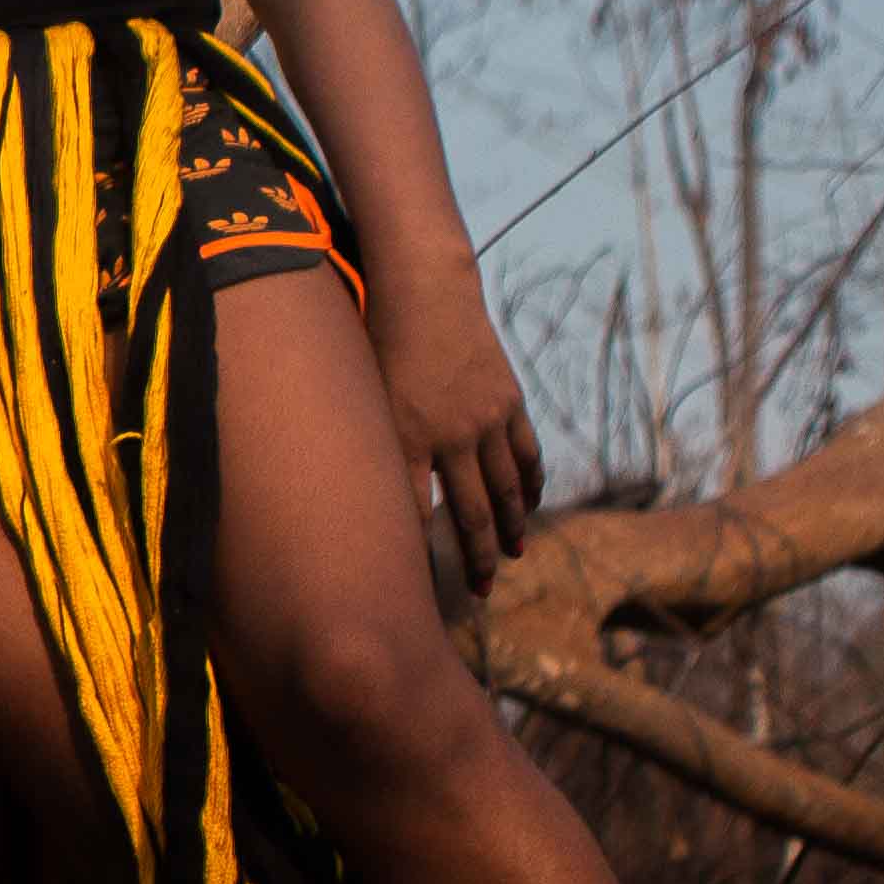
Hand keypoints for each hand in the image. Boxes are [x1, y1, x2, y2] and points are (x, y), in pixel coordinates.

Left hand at [368, 262, 542, 589]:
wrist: (424, 289)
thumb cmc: (377, 340)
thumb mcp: (362, 393)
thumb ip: (366, 441)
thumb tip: (354, 489)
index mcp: (408, 436)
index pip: (417, 512)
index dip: (421, 553)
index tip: (419, 589)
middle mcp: (452, 434)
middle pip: (472, 512)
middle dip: (477, 558)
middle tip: (480, 594)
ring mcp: (486, 418)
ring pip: (507, 488)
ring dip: (511, 528)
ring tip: (512, 558)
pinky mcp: (508, 401)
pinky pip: (526, 453)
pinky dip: (530, 484)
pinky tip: (529, 506)